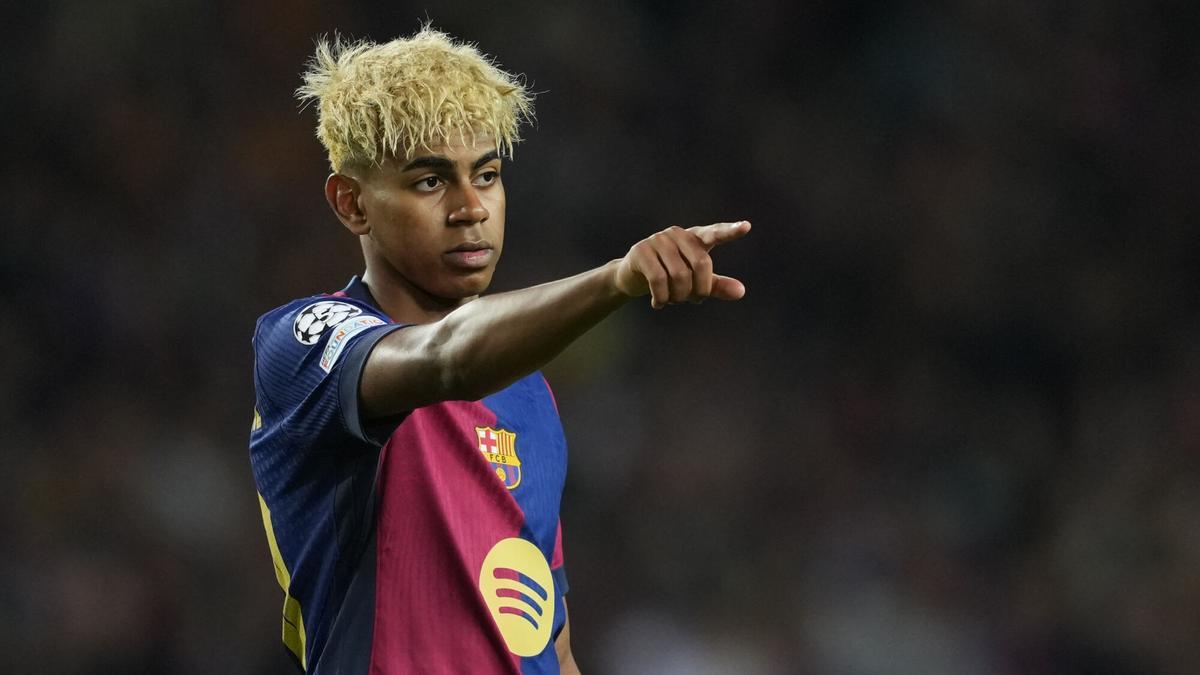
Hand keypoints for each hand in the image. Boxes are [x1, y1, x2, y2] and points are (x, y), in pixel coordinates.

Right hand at [614, 221, 750, 307]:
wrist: (632, 277)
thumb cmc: (670, 277)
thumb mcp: (695, 282)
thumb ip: (717, 285)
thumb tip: (741, 292)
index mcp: (695, 238)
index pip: (715, 233)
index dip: (730, 231)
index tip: (746, 226)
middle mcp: (678, 234)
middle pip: (701, 264)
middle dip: (700, 290)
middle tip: (695, 301)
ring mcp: (658, 240)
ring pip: (679, 275)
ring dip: (678, 297)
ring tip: (673, 301)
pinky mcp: (641, 251)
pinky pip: (658, 279)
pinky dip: (661, 298)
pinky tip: (659, 304)